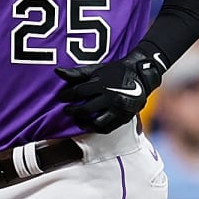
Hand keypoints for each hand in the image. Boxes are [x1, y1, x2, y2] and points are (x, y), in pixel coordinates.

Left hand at [54, 47, 168, 132]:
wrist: (140, 75)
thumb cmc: (114, 72)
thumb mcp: (96, 69)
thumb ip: (77, 73)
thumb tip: (57, 71)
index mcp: (102, 83)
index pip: (79, 92)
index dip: (67, 96)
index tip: (61, 98)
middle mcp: (111, 96)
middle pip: (85, 109)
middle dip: (72, 111)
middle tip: (66, 110)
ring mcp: (118, 109)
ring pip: (96, 122)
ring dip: (83, 123)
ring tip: (77, 120)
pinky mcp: (124, 117)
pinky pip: (107, 128)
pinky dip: (96, 128)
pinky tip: (90, 125)